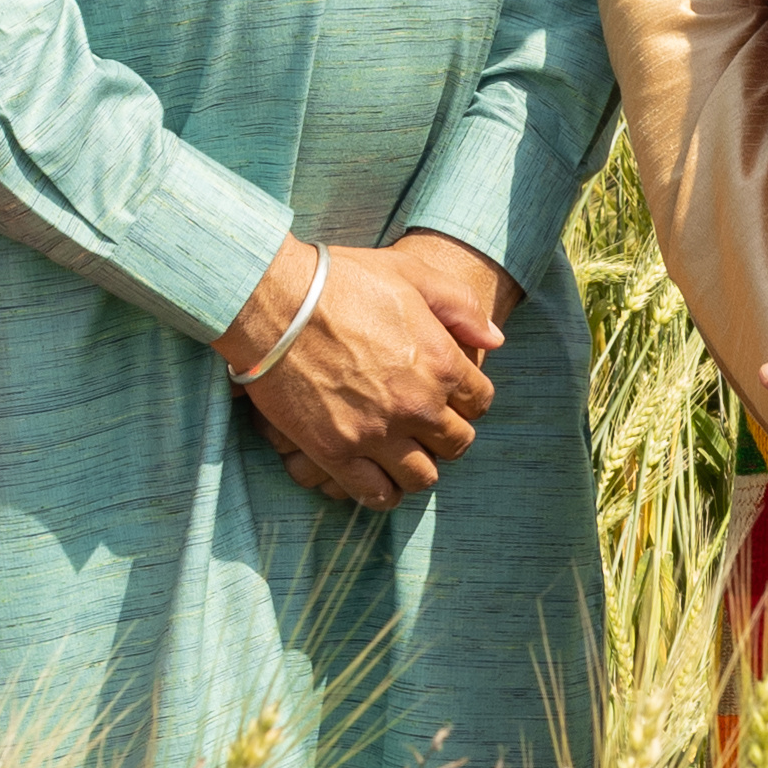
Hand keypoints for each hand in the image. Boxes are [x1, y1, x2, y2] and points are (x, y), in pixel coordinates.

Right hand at [222, 232, 498, 507]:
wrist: (273, 299)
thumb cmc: (341, 280)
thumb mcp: (413, 273)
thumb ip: (461, 308)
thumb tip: (495, 340)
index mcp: (441, 363)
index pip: (480, 402)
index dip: (469, 398)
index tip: (452, 395)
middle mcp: (417, 405)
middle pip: (456, 443)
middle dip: (447, 434)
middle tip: (427, 425)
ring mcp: (377, 433)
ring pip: (422, 477)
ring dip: (419, 466)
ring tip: (404, 452)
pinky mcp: (336, 452)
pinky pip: (375, 494)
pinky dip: (383, 492)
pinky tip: (377, 477)